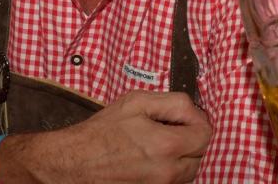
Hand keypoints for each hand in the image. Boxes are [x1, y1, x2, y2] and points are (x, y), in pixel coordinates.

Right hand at [0, 91, 211, 182]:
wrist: (71, 164)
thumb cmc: (102, 131)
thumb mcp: (138, 101)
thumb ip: (174, 102)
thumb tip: (195, 110)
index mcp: (166, 147)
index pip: (206, 135)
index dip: (197, 120)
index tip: (182, 116)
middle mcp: (167, 174)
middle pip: (200, 155)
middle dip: (191, 138)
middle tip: (170, 127)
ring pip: (189, 172)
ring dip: (182, 155)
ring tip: (158, 142)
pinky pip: (172, 183)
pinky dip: (169, 169)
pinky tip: (152, 158)